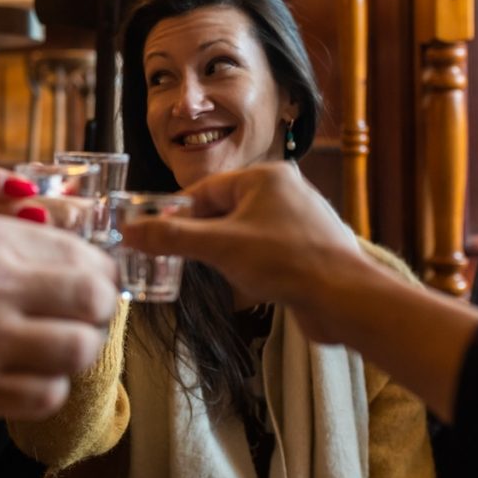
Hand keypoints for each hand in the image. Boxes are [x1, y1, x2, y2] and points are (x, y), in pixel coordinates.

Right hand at [0, 213, 117, 433]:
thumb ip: (16, 245)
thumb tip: (87, 261)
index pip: (80, 251)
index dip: (97, 272)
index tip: (92, 285)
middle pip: (95, 295)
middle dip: (101, 309)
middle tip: (86, 318)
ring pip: (81, 347)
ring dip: (76, 351)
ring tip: (55, 349)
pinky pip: (50, 393)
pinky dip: (46, 387)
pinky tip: (25, 376)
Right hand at [119, 162, 357, 342]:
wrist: (347, 300)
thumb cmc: (287, 262)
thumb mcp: (219, 247)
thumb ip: (172, 238)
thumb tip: (130, 231)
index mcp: (265, 176)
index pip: (204, 190)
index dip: (177, 215)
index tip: (156, 237)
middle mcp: (284, 191)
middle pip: (222, 210)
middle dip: (203, 238)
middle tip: (185, 260)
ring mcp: (298, 220)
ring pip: (242, 233)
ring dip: (227, 255)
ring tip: (227, 274)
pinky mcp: (307, 248)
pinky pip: (264, 251)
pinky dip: (251, 266)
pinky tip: (254, 284)